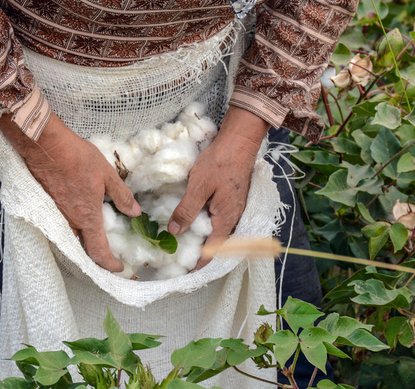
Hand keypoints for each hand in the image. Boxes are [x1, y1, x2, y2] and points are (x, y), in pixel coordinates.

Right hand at [0, 111, 140, 271]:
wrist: (45, 146)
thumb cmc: (77, 158)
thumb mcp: (107, 175)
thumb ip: (122, 195)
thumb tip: (135, 212)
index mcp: (87, 217)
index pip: (98, 251)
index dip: (109, 264)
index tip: (119, 268)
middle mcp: (69, 222)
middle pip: (82, 250)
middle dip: (96, 259)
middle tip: (108, 260)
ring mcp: (56, 215)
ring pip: (70, 239)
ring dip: (83, 246)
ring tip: (95, 245)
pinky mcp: (47, 206)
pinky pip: (60, 227)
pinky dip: (71, 233)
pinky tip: (77, 225)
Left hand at [168, 105, 270, 267]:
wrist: (240, 140)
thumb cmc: (219, 161)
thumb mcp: (198, 186)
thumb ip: (187, 210)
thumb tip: (175, 231)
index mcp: (226, 219)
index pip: (212, 251)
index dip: (198, 264)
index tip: (183, 273)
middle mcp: (233, 217)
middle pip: (216, 245)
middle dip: (199, 254)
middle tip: (179, 259)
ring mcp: (234, 208)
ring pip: (218, 232)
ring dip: (203, 240)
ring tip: (183, 244)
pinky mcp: (231, 199)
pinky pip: (219, 220)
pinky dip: (207, 226)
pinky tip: (194, 221)